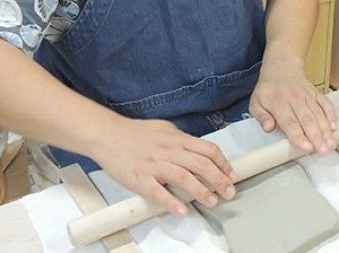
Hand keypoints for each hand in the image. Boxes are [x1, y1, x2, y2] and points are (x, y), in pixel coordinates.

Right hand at [94, 117, 235, 216]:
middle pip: (201, 164)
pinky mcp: (140, 178)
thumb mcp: (164, 128)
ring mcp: (155, 164)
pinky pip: (158, 192)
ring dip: (201, 191)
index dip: (223, 164)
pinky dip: (172, 202)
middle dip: (219, 179)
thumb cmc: (134, 132)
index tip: (231, 175)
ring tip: (212, 201)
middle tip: (229, 192)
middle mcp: (169, 150)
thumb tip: (196, 149)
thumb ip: (181, 139)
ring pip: (184, 177)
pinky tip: (182, 210)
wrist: (107, 135)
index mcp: (177, 139)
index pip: (207, 150)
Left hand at [249, 58, 337, 155]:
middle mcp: (294, 99)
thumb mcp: (256, 103)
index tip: (307, 147)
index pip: (289, 122)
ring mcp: (307, 95)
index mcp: (278, 103)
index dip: (299, 135)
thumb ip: (261, 117)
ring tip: (331, 145)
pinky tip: (335, 126)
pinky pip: (325, 103)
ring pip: (318, 113)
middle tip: (323, 151)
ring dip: (325, 130)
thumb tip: (268, 127)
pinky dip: (331, 114)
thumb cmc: (268, 90)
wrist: (281, 67)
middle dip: (316, 136)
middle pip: (307, 119)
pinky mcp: (316, 93)